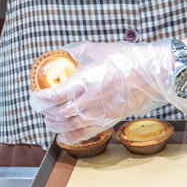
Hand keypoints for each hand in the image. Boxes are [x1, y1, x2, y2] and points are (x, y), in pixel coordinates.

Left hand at [29, 40, 186, 143]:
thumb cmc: (125, 60)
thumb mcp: (96, 49)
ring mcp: (98, 113)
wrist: (149, 74)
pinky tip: (65, 136)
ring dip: (56, 125)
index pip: (52, 97)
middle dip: (45, 112)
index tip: (36, 96)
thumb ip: (78, 52)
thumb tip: (68, 53)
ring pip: (69, 126)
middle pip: (58, 113)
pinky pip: (86, 133)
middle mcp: (87, 102)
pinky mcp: (109, 120)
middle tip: (42, 108)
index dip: (40, 99)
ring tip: (51, 122)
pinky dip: (72, 137)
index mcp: (82, 83)